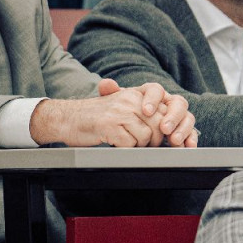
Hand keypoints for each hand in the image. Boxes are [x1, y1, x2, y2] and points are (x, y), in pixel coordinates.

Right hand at [31, 81, 195, 146]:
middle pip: (161, 124)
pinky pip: (131, 144)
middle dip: (159, 140)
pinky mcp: (109, 125)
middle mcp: (131, 99)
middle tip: (149, 146)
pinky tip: (116, 143)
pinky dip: (126, 149)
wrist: (66, 118)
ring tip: (127, 142)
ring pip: (148, 136)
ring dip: (140, 145)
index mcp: (137, 93)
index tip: (176, 140)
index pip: (170, 106)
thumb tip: (174, 133)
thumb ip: (147, 114)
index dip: (175, 125)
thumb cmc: (98, 118)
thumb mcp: (124, 109)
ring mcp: (120, 111)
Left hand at [98, 79, 197, 147]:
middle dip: (172, 116)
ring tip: (173, 140)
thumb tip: (106, 84)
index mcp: (153, 93)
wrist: (131, 124)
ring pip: (187, 118)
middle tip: (163, 128)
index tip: (145, 111)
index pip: (157, 90)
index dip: (153, 99)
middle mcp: (169, 102)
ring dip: (183, 129)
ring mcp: (179, 116)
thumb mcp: (117, 102)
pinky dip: (191, 139)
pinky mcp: (184, 130)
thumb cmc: (125, 112)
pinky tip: (188, 146)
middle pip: (178, 103)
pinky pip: (192, 133)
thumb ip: (110, 92)